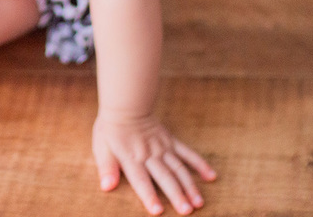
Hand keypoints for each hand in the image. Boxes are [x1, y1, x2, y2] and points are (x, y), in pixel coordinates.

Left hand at [93, 113, 216, 214]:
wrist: (126, 105)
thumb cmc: (111, 130)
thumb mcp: (101, 147)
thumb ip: (107, 168)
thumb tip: (107, 187)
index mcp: (131, 158)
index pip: (141, 180)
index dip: (149, 196)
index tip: (158, 211)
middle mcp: (149, 154)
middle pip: (165, 177)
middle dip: (176, 195)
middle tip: (187, 211)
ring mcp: (163, 147)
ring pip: (179, 168)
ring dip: (189, 185)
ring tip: (199, 202)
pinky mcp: (171, 141)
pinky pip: (188, 153)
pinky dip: (200, 164)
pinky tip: (211, 176)